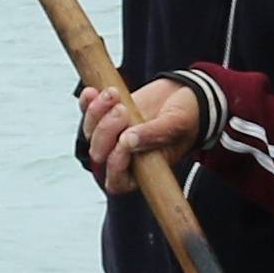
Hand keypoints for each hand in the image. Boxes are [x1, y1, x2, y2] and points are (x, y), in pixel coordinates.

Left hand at [79, 76, 206, 195]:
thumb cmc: (186, 118)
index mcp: (142, 170)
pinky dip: (87, 102)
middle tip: (123, 110)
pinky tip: (93, 92)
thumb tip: (128, 141)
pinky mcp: (106, 115)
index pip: (117, 181)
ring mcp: (112, 135)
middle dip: (106, 131)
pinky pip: (87, 112)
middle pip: (99, 153)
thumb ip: (154, 135)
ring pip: (90, 132)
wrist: (184, 95)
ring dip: (97, 113)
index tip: (125, 140)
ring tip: (115, 94)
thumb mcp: (175, 125)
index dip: (115, 164)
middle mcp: (123, 156)